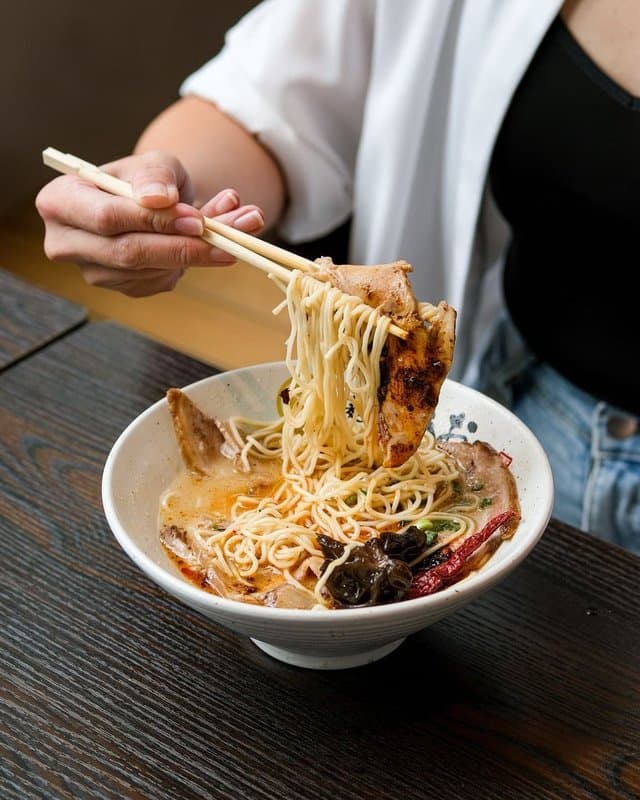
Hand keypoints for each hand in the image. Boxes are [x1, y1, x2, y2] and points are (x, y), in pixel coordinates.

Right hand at [35, 150, 264, 296]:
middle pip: (128, 253)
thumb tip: (160, 199)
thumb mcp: (153, 163)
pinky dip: (195, 264)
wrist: (154, 204)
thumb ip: (155, 175)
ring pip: (151, 271)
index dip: (153, 221)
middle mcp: (67, 243)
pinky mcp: (124, 288)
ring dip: (201, 254)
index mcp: (60, 201)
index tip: (198, 220)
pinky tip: (216, 244)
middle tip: (229, 240)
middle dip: (184, 247)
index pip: (106, 218)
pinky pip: (162, 282)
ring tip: (240, 227)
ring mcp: (94, 272)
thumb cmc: (145, 179)